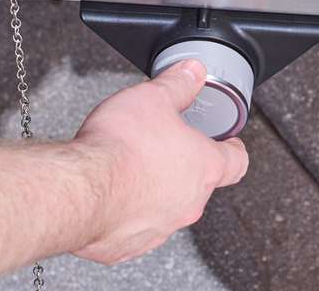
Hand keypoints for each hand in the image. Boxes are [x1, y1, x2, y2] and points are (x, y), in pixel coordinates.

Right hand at [72, 60, 248, 264]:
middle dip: (184, 165)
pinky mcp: (130, 245)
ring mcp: (161, 228)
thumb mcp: (154, 97)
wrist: (82, 190)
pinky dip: (128, 211)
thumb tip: (193, 72)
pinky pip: (136, 227)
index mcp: (204, 167)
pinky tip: (112, 193)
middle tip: (163, 146)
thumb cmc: (120, 147)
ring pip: (168, 207)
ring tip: (132, 168)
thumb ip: (178, 83)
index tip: (227, 142)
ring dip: (156, 190)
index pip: (237, 162)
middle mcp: (189, 203)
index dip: (233, 148)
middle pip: (200, 184)